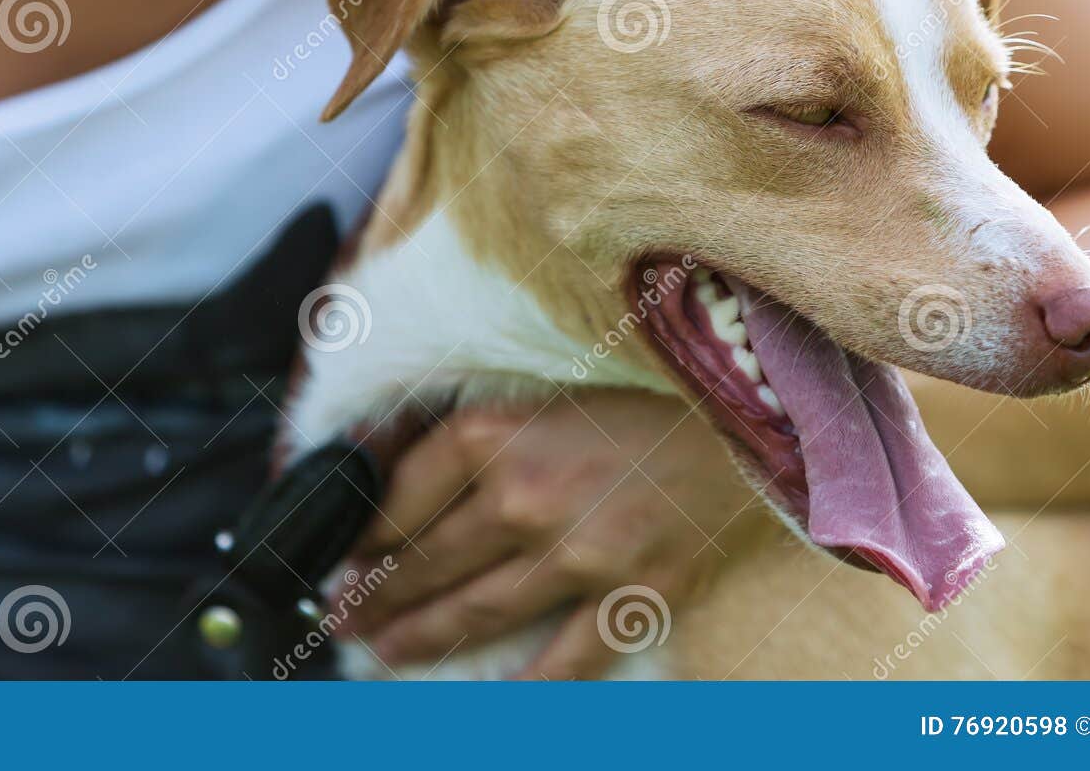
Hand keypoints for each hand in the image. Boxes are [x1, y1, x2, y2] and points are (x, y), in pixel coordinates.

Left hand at [333, 388, 768, 677]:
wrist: (751, 411)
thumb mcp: (537, 389)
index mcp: (496, 433)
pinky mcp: (637, 592)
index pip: (398, 498)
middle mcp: (528, 495)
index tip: (338, 557)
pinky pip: (568, 659)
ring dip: (422, 635)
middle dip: (376, 594)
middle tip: (340, 616)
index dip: (359, 535)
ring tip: (380, 651)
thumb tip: (383, 463)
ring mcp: (584, 552)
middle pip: (428, 560)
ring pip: (479, 611)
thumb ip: (465, 429)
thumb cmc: (642, 390)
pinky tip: (489, 700)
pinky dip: (526, 686)